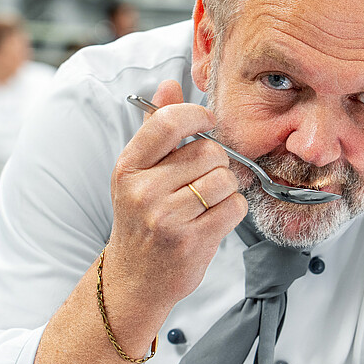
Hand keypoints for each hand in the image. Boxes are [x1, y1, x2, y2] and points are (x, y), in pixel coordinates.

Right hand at [108, 80, 247, 307]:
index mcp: (128, 167)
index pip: (169, 122)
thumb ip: (156, 128)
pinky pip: (235, 207)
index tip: (207, 123)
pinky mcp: (192, 241)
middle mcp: (144, 191)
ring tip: (207, 201)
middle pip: (209, 152)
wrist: (135, 278)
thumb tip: (169, 84)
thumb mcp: (139, 172)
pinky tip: (214, 218)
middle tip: (202, 179)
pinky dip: (232, 210)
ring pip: (226, 179)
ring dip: (226, 188)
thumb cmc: (142, 220)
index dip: (197, 116)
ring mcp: (167, 218)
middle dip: (216, 163)